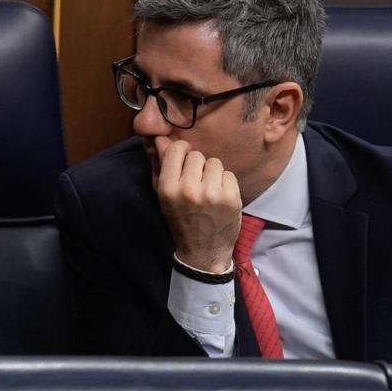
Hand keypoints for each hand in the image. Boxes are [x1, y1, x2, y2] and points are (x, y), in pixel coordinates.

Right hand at [153, 136, 241, 271]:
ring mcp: (212, 194)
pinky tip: (220, 197)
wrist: (202, 252)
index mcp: (168, 189)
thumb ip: (161, 166)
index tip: (183, 162)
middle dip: (197, 166)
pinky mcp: (231, 198)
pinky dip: (226, 183)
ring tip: (208, 191)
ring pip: (214, 162)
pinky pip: (229, 174)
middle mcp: (189, 190)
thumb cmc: (181, 220)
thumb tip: (160, 139)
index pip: (176, 149)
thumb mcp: (164, 196)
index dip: (181, 152)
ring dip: (212, 174)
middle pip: (197, 155)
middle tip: (196, 183)